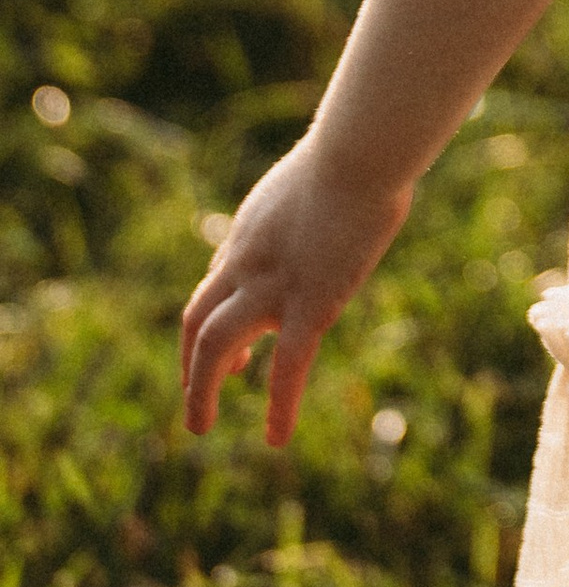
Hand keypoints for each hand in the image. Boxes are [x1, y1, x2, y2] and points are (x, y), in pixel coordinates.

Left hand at [178, 140, 412, 444]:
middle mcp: (248, 261)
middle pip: (198, 319)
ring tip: (198, 426)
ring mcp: (273, 285)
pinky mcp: (310, 305)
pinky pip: (285, 368)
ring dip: (199, 390)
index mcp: (253, 229)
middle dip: (190, 362)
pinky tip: (276, 438)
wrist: (361, 150)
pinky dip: (278, 407)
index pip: (220, 279)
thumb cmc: (358, 147)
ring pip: (215, 346)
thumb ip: (315, 193)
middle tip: (194, 397)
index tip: (234, 349)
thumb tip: (337, 187)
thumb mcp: (322, 169)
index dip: (216, 316)